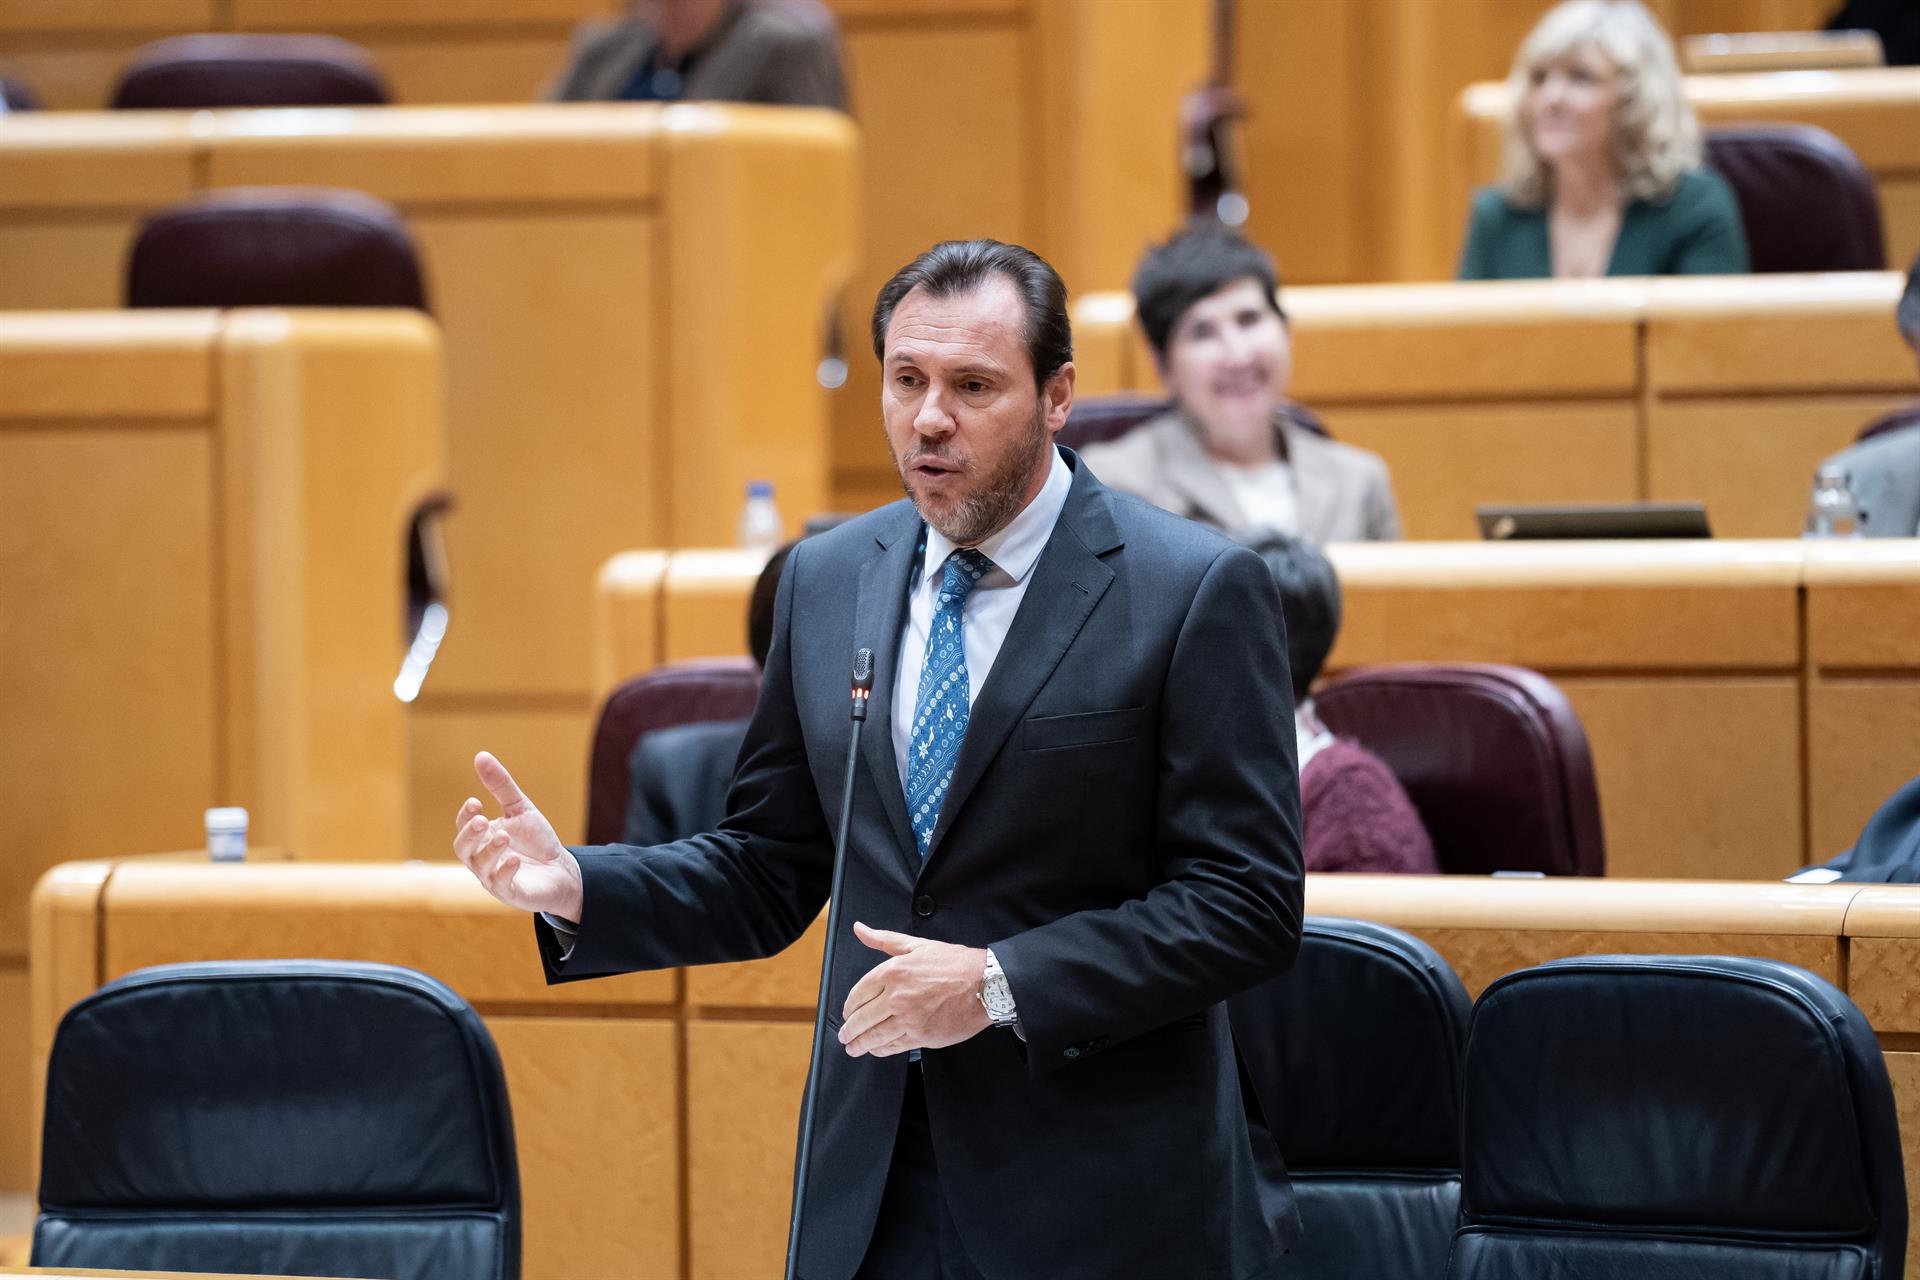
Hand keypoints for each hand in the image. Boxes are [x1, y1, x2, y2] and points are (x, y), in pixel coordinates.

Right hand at [453, 751, 583, 922]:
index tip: (476, 802)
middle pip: (463, 849)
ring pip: (480, 867)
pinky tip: (514, 859)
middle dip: (469, 835)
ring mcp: (493, 878)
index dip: (466, 815)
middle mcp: (481, 859)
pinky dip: (505, 871)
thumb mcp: (520, 809)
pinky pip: (500, 885)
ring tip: (504, 837)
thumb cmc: (536, 840)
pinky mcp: (510, 893)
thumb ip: (501, 786)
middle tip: (482, 820)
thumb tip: (480, 755)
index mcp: (482, 837)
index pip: (463, 825)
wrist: (562, 869)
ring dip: (490, 851)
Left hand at [838, 922, 989, 1057]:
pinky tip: (876, 1050)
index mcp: (893, 971)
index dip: (849, 1006)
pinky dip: (880, 1050)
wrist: (985, 984)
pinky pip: (893, 1046)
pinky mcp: (922, 1036)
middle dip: (849, 1030)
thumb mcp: (917, 945)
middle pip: (862, 1018)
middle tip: (845, 1035)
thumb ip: (883, 939)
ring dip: (859, 1044)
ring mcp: (909, 1018)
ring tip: (853, 1047)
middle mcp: (897, 996)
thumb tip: (859, 929)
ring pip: (875, 1036)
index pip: (859, 992)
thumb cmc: (955, 964)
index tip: (847, 1012)